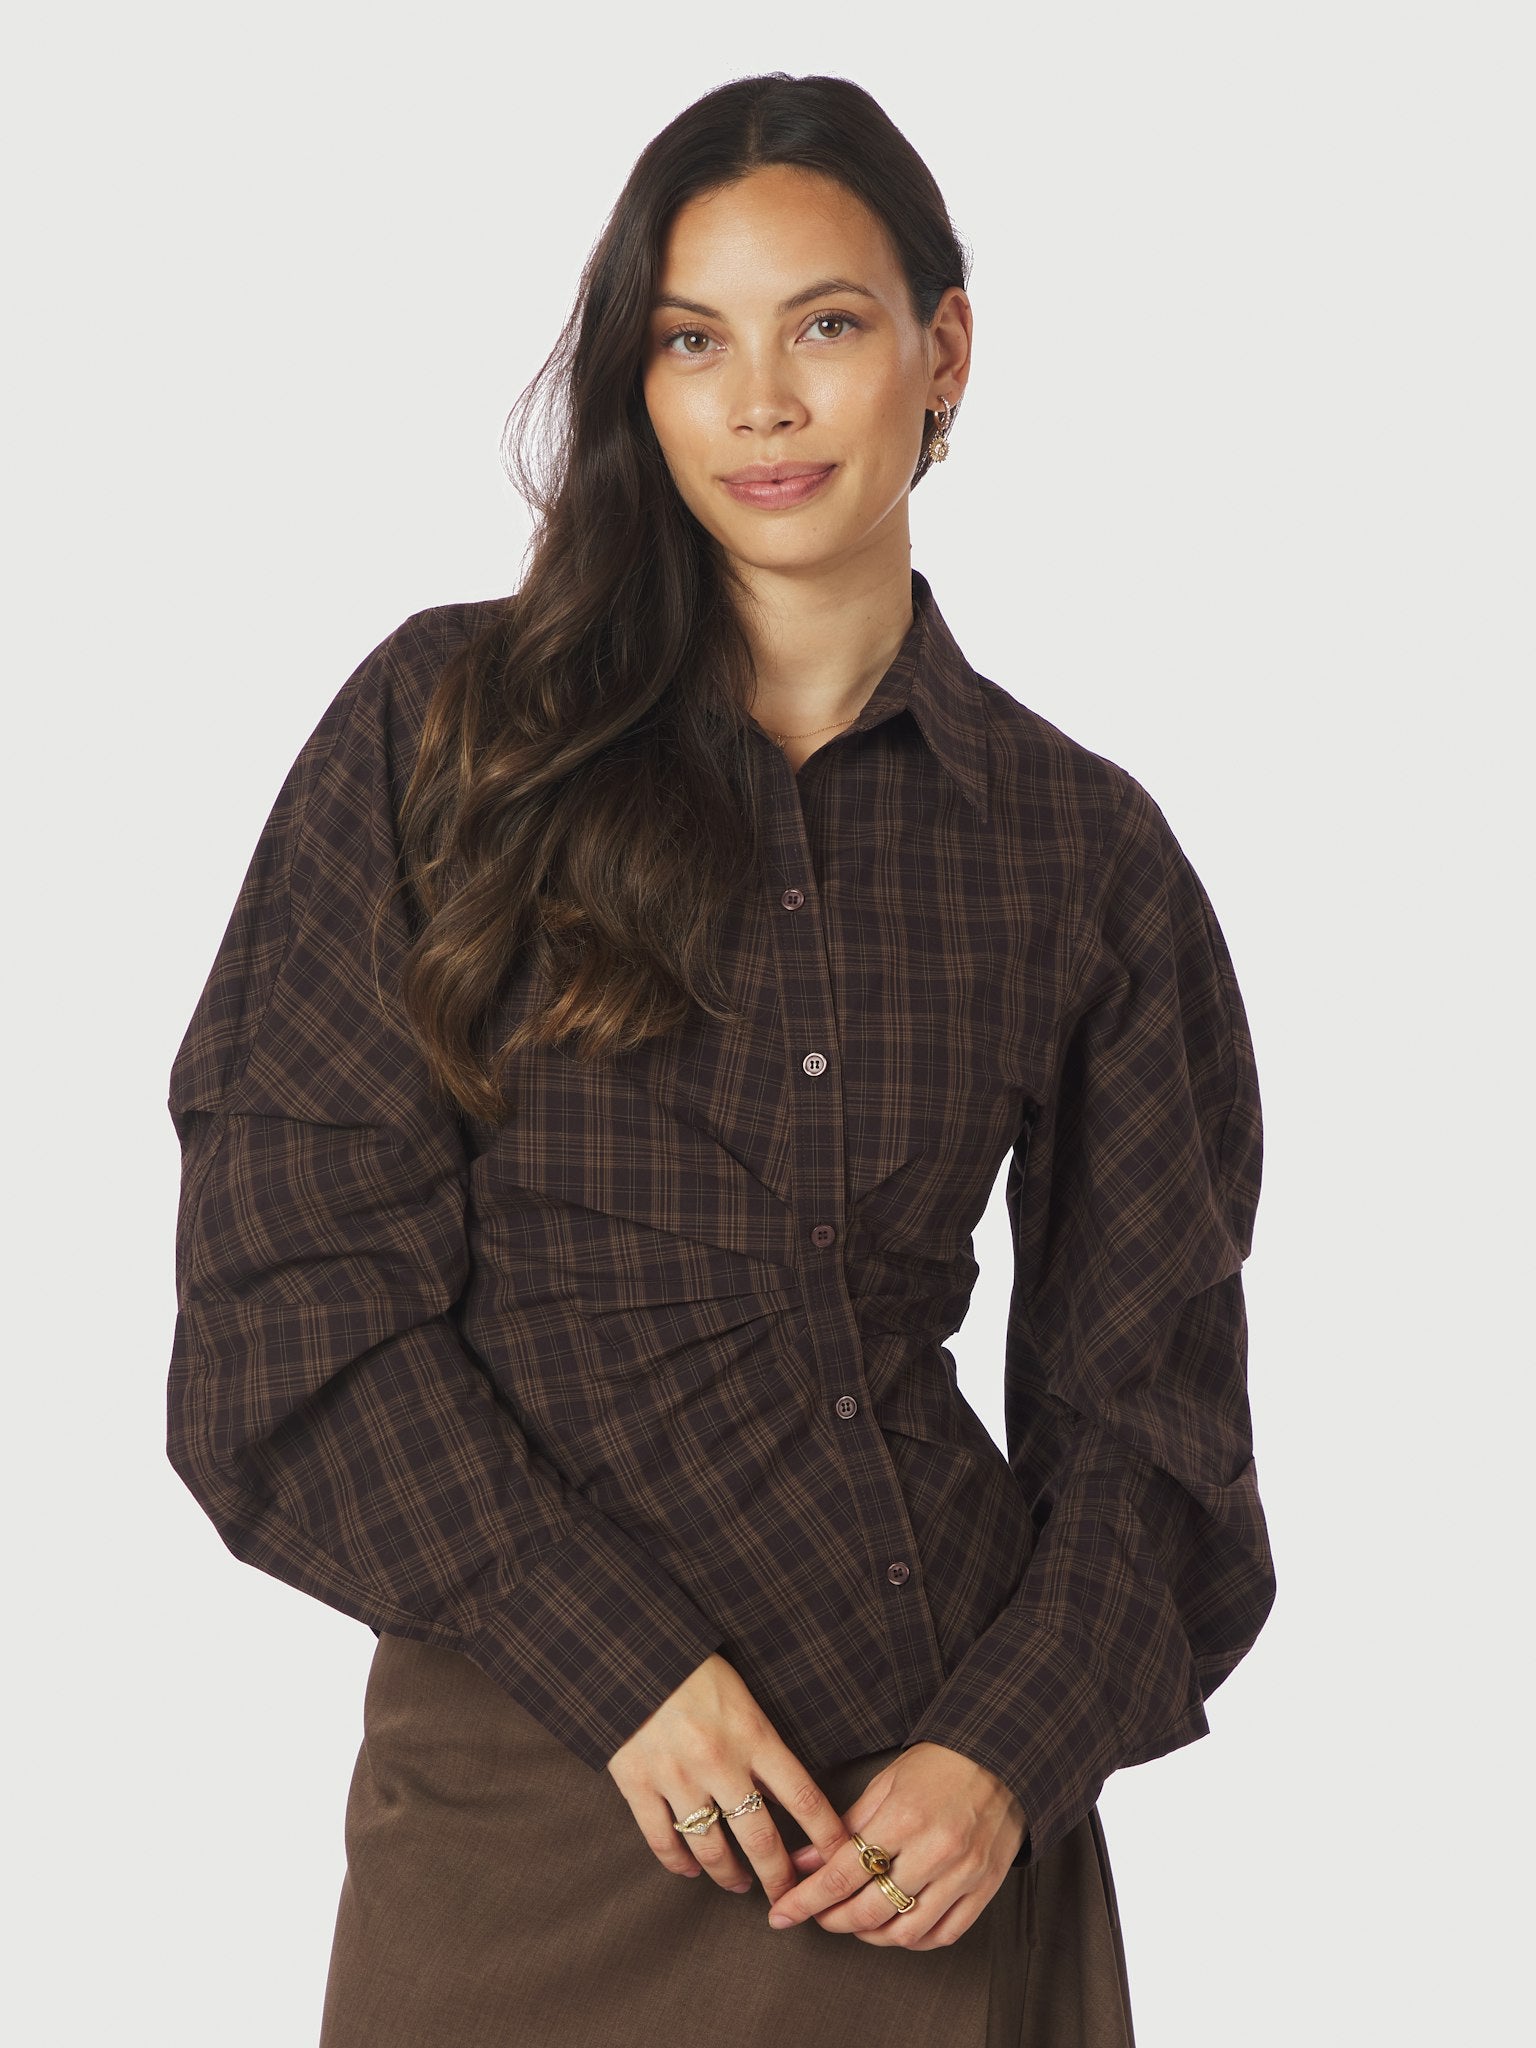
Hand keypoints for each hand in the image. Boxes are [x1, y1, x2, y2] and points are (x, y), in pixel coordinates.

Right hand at [606, 1652, 854, 1902]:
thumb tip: (782, 1793)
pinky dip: (678, 1863)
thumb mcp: (742, 1697)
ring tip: (739, 1883)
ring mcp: (676, 1776)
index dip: (827, 1836)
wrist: (632, 1651)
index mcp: (753, 1733)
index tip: (841, 1860)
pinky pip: (662, 1840)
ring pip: (711, 1848)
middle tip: (789, 1898)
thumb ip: (761, 1743)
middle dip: (779, 1877)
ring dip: (729, 1875)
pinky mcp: (637, 1783)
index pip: (804, 1797)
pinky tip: (690, 1869)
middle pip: (761, 1838)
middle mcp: (719, 1761)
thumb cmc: (694, 1670)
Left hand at [763, 1741, 1027, 1948]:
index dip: (807, 1899)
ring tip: (854, 1922)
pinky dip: (913, 1940)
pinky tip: (897, 1929)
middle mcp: (934, 1851)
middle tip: (816, 1916)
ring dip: (870, 1935)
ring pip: (905, 1932)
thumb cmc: (939, 1766)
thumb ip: (845, 1826)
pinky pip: (943, 1935)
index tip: (782, 1912)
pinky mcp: (983, 1889)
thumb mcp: (885, 1784)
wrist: (1000, 1758)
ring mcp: (962, 1875)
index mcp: (903, 1818)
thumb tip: (804, 1861)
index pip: (843, 1872)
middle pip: (870, 1910)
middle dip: (832, 1920)